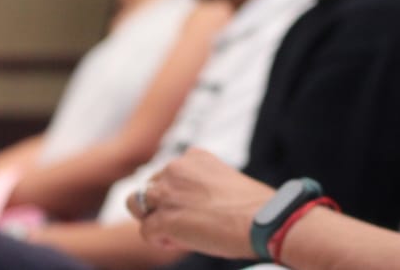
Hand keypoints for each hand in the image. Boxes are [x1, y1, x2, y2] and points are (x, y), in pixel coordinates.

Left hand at [128, 149, 272, 258]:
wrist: (262, 219)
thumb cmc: (253, 206)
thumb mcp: (225, 180)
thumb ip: (202, 185)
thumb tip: (193, 206)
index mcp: (194, 157)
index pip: (168, 173)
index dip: (176, 193)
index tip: (194, 206)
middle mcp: (176, 169)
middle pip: (150, 187)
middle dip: (161, 205)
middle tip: (184, 221)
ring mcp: (168, 193)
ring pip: (137, 204)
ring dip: (152, 219)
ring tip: (175, 232)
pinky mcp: (164, 219)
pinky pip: (147, 231)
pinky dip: (160, 240)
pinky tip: (181, 242)